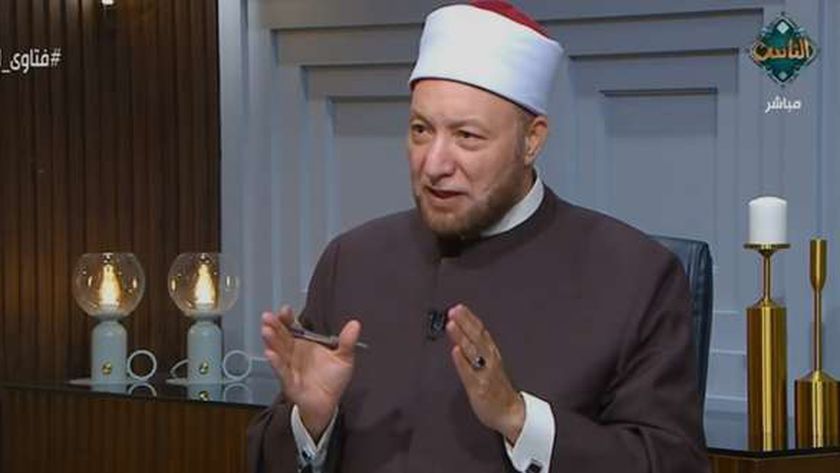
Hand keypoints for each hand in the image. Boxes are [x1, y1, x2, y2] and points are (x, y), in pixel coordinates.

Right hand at [261, 306, 360, 439]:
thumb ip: (347, 341)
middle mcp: (293, 353)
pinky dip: (276, 363)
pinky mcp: (289, 382)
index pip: (292, 328)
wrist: (329, 403)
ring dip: (271, 341)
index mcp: (303, 344)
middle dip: (274, 326)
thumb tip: (355, 324)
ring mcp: (289, 367)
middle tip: (268, 317)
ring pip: (278, 351)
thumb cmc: (332, 379)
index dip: (287, 319)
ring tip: (267, 330)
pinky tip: (270, 354)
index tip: (285, 310)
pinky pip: (281, 371)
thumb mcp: (344, 358)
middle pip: (281, 337)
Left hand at [446, 304, 524, 444]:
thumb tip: (464, 334)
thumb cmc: (498, 389)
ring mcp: (484, 373)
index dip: (470, 319)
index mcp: (492, 354)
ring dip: (462, 337)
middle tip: (454, 311)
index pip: (481, 332)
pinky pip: (469, 373)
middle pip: (477, 338)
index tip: (459, 308)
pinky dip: (462, 361)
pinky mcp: (478, 388)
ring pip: (473, 352)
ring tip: (451, 325)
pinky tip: (455, 351)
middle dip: (465, 323)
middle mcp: (489, 361)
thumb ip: (478, 349)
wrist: (512, 414)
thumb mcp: (490, 364)